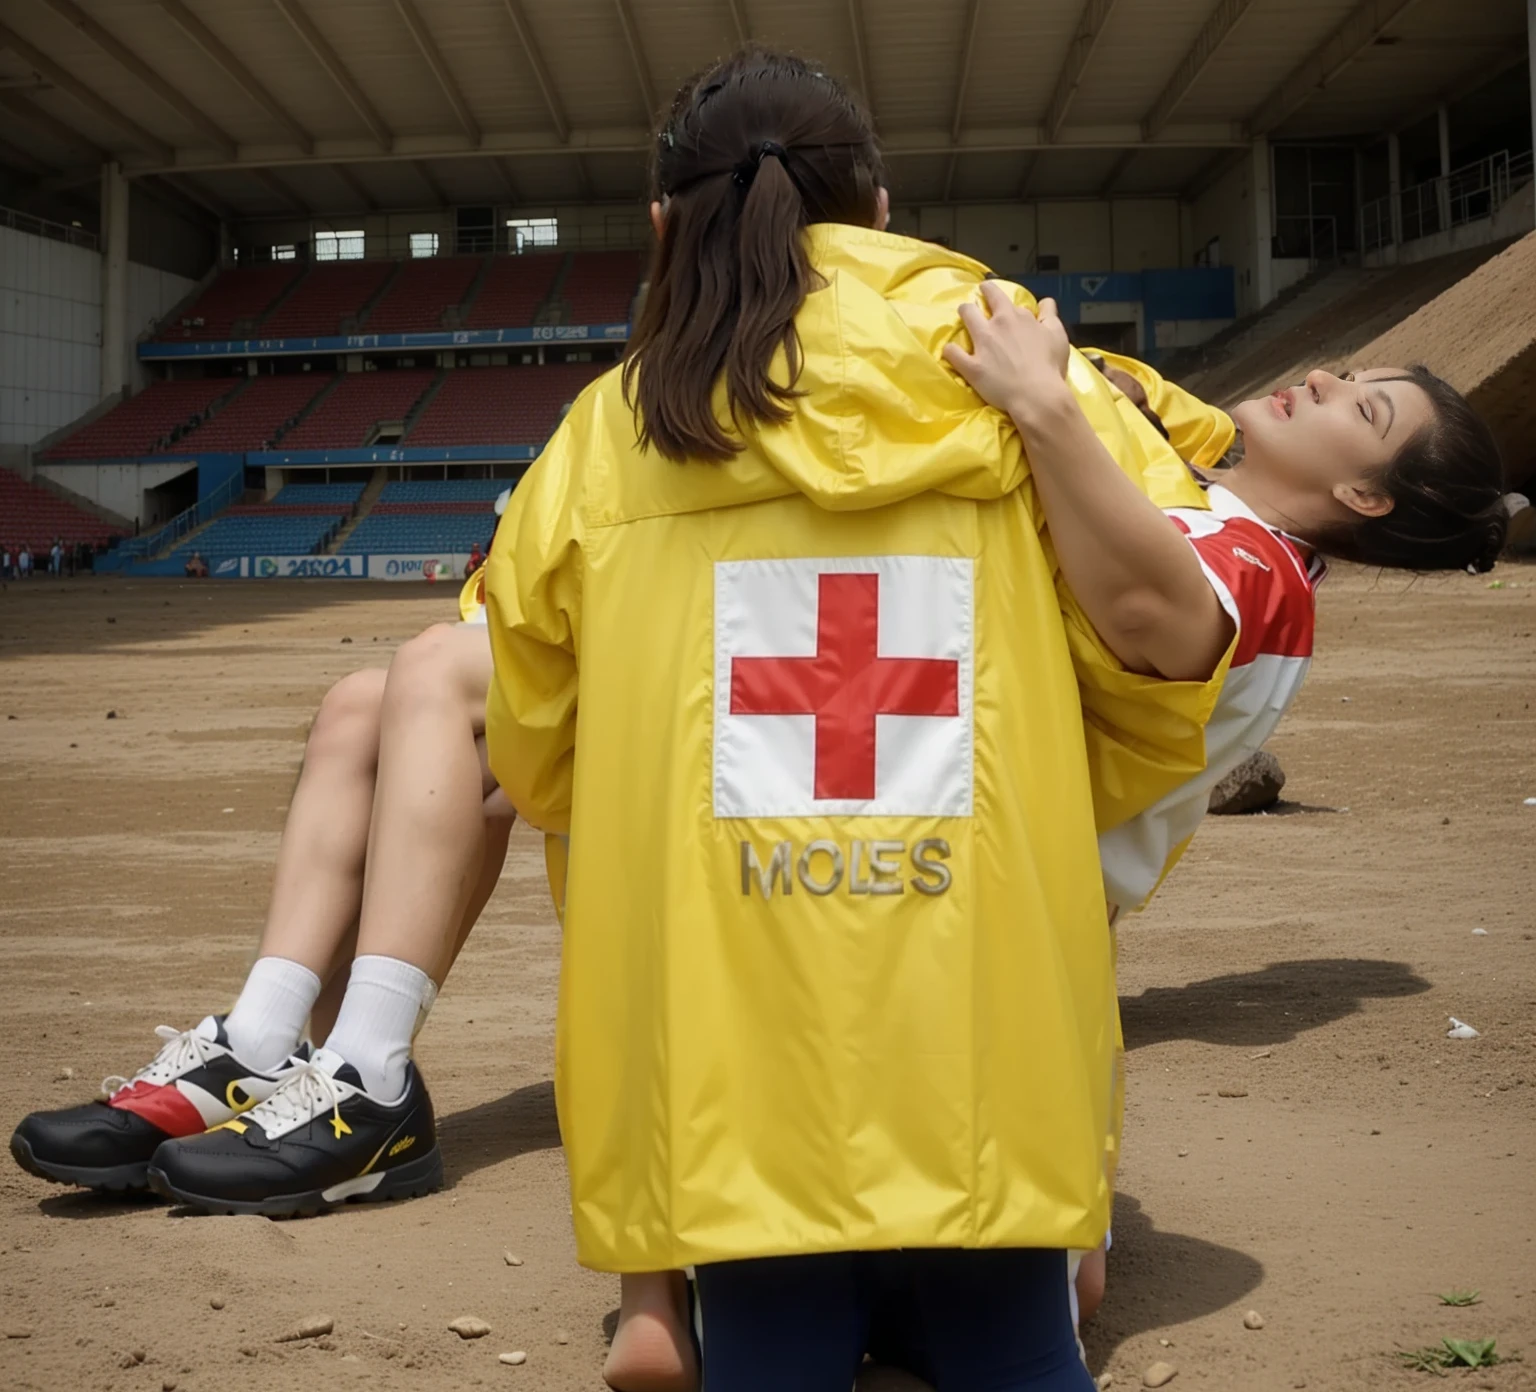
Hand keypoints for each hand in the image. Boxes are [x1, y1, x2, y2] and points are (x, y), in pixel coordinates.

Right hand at [944, 282, 1071, 423]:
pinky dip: (1045, 307)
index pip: (969, 310)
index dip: (965, 309)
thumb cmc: (1002, 388)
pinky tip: (1044, 310)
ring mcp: (1030, 321)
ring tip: (1016, 317)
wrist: (1038, 394)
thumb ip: (957, 357)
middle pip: (994, 295)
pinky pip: (1048, 307)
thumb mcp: (972, 375)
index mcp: (985, 331)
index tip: (965, 311)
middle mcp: (1006, 319)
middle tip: (986, 288)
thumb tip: (947, 346)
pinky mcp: (1051, 326)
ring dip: (1014, 309)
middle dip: (988, 289)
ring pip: (1019, 306)